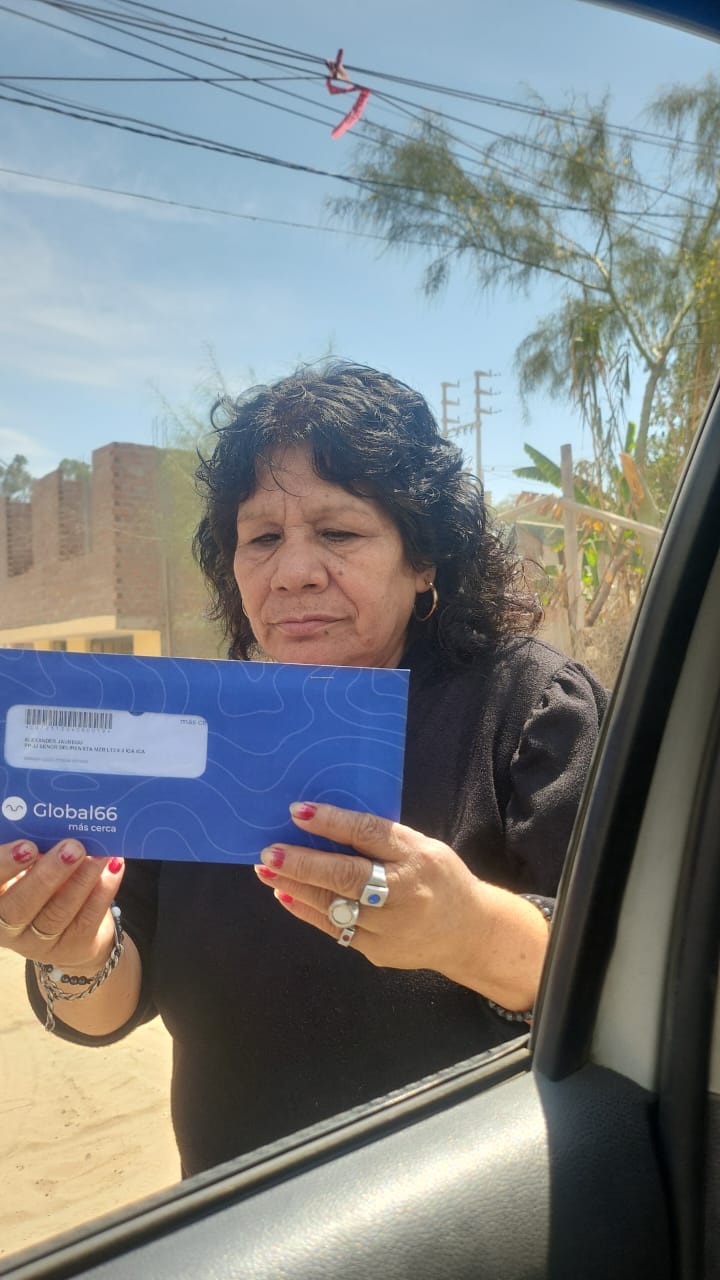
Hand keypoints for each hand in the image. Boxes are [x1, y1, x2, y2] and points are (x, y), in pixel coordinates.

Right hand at [0, 838, 123, 972]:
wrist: (68, 929)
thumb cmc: (38, 883)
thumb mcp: (25, 871)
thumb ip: (29, 854)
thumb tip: (50, 825)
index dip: (4, 867)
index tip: (26, 846)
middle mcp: (7, 928)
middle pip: (20, 907)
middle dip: (47, 875)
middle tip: (72, 847)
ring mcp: (38, 943)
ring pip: (57, 913)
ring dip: (81, 880)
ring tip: (99, 854)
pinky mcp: (71, 947)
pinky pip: (87, 919)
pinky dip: (103, 891)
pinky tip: (114, 866)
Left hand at [253, 801, 493, 980]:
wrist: (468, 933)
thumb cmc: (438, 877)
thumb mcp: (420, 846)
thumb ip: (381, 838)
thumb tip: (324, 823)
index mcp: (416, 857)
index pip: (369, 834)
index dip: (332, 822)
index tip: (297, 811)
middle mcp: (403, 893)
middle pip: (347, 877)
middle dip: (304, 864)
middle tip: (270, 852)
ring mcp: (389, 928)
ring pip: (333, 906)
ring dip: (295, 887)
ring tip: (267, 871)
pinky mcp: (377, 951)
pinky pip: (335, 929)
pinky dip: (307, 910)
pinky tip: (285, 895)